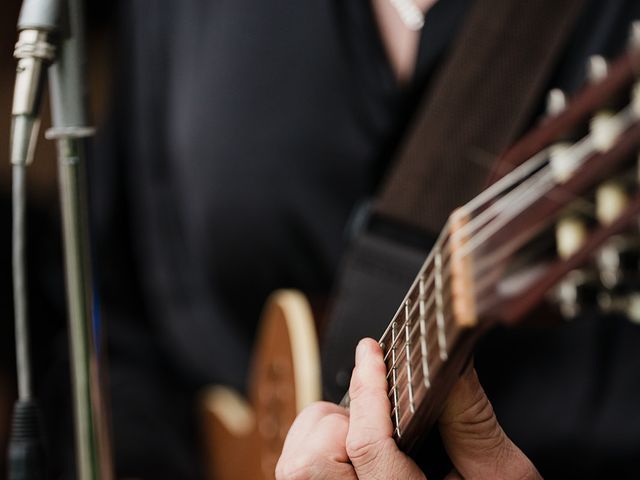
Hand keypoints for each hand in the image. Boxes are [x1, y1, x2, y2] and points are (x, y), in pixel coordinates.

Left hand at [276, 338, 540, 478]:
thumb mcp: (501, 476)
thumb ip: (472, 423)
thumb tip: (448, 364)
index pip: (369, 447)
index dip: (368, 390)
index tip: (370, 350)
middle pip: (311, 461)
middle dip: (340, 424)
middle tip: (377, 424)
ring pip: (296, 466)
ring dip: (326, 438)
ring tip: (365, 444)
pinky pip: (296, 473)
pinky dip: (316, 452)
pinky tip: (350, 457)